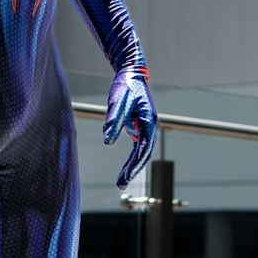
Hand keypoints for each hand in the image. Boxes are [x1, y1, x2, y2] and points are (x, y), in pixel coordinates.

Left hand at [104, 65, 156, 189]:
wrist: (130, 72)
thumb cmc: (125, 85)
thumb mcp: (118, 101)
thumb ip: (114, 121)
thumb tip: (107, 141)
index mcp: (149, 121)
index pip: (144, 148)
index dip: (135, 164)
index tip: (126, 177)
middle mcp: (150, 126)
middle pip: (144, 154)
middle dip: (133, 170)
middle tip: (121, 185)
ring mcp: (146, 127)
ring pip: (140, 152)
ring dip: (132, 166)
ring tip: (121, 182)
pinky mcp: (139, 126)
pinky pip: (137, 147)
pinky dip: (131, 158)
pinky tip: (125, 168)